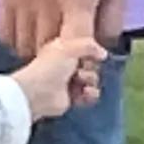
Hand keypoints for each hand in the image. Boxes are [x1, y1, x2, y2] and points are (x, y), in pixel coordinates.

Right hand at [0, 0, 126, 61]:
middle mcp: (46, 1)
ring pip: (25, 46)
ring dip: (37, 52)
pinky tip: (31, 34)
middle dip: (59, 60)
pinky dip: (18, 41)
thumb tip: (99, 49)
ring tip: (48, 45)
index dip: (80, 59)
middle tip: (67, 55)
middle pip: (48, 51)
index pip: (75, 43)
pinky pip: (6, 34)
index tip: (85, 59)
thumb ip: (113, 18)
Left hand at [11, 6, 105, 121]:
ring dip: (90, 80)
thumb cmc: (51, 67)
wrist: (38, 93)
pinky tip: (85, 93)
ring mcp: (70, 81)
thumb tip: (104, 54)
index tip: (95, 55)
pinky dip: (90, 94)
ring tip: (80, 82)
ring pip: (92, 79)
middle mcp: (67, 65)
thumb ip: (89, 46)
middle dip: (91, 67)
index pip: (84, 48)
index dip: (91, 51)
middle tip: (82, 70)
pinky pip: (90, 95)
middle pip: (91, 64)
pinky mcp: (73, 98)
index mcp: (64, 50)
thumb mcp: (69, 48)